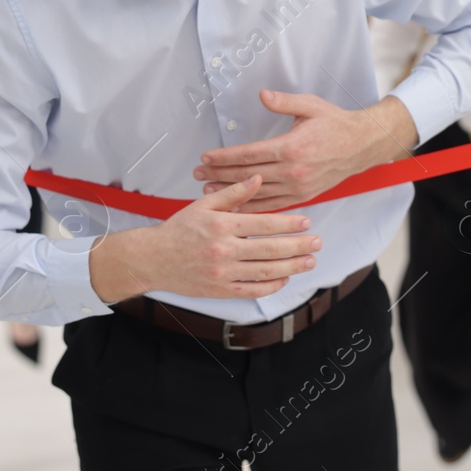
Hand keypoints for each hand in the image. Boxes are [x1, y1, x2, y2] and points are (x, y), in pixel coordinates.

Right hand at [87, 175, 322, 302]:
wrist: (153, 259)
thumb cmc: (179, 230)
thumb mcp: (203, 204)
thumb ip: (233, 193)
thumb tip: (258, 179)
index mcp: (221, 226)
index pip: (263, 224)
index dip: (288, 223)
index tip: (306, 221)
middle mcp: (223, 250)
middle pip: (269, 249)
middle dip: (298, 246)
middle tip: (317, 242)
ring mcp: (222, 273)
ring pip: (265, 272)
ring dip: (291, 267)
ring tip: (309, 261)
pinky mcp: (219, 290)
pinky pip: (251, 290)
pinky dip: (271, 286)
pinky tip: (284, 278)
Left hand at [193, 90, 417, 212]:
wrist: (361, 146)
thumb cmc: (334, 124)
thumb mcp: (310, 106)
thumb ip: (283, 102)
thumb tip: (262, 96)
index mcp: (291, 147)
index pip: (249, 154)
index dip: (224, 157)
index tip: (205, 158)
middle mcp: (293, 171)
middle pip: (247, 175)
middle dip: (219, 174)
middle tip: (197, 174)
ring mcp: (298, 187)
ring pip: (257, 193)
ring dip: (230, 192)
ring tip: (207, 190)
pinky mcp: (303, 196)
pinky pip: (273, 205)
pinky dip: (252, 207)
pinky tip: (235, 206)